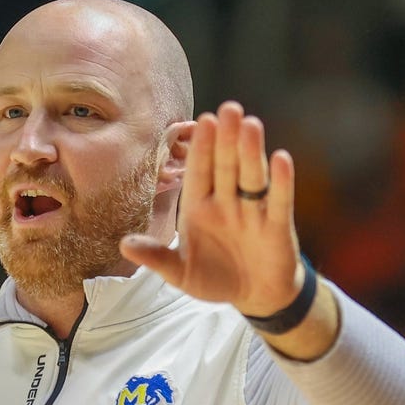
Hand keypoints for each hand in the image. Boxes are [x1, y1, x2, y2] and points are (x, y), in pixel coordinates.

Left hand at [120, 101, 303, 316]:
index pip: (199, 172)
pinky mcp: (276, 227)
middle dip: (226, 139)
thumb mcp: (180, 272)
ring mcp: (252, 213)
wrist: (254, 295)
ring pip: (251, 177)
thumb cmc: (214, 278)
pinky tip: (280, 159)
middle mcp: (226, 203)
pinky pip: (278, 201)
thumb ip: (156, 257)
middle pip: (226, 166)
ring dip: (251, 152)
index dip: (201, 148)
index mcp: (199, 208)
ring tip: (250, 124)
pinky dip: (280, 182)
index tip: (201, 121)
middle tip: (228, 108)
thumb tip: (124, 245)